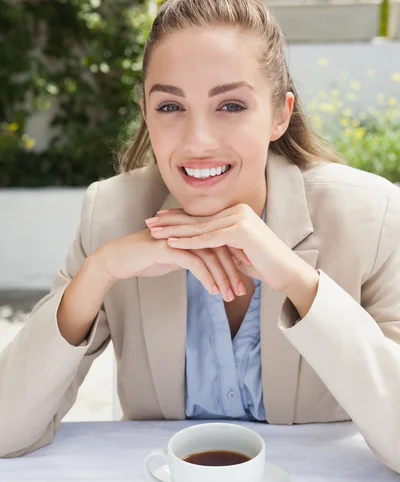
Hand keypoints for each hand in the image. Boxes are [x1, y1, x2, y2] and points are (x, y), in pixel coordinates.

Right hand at [93, 229, 245, 300]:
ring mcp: (178, 238)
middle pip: (220, 248)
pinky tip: (212, 291)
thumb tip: (209, 267)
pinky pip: (193, 262)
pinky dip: (206, 277)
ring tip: (228, 296)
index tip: (244, 280)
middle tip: (241, 291)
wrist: (118, 259)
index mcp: (192, 232)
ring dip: (222, 278)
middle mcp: (188, 231)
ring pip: (209, 256)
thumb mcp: (174, 258)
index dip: (235, 261)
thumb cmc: (146, 258)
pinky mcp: (167, 248)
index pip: (222, 243)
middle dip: (233, 272)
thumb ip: (192, 258)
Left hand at [146, 204, 317, 294]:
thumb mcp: (237, 250)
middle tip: (149, 222)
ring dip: (174, 231)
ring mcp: (239, 219)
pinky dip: (188, 242)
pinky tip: (171, 243)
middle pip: (197, 218)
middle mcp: (237, 210)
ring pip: (200, 227)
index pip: (201, 215)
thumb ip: (220, 243)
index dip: (178, 217)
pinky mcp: (240, 232)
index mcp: (236, 211)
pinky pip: (209, 239)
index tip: (158, 219)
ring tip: (153, 232)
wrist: (286, 271)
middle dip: (170, 221)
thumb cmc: (263, 264)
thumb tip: (201, 244)